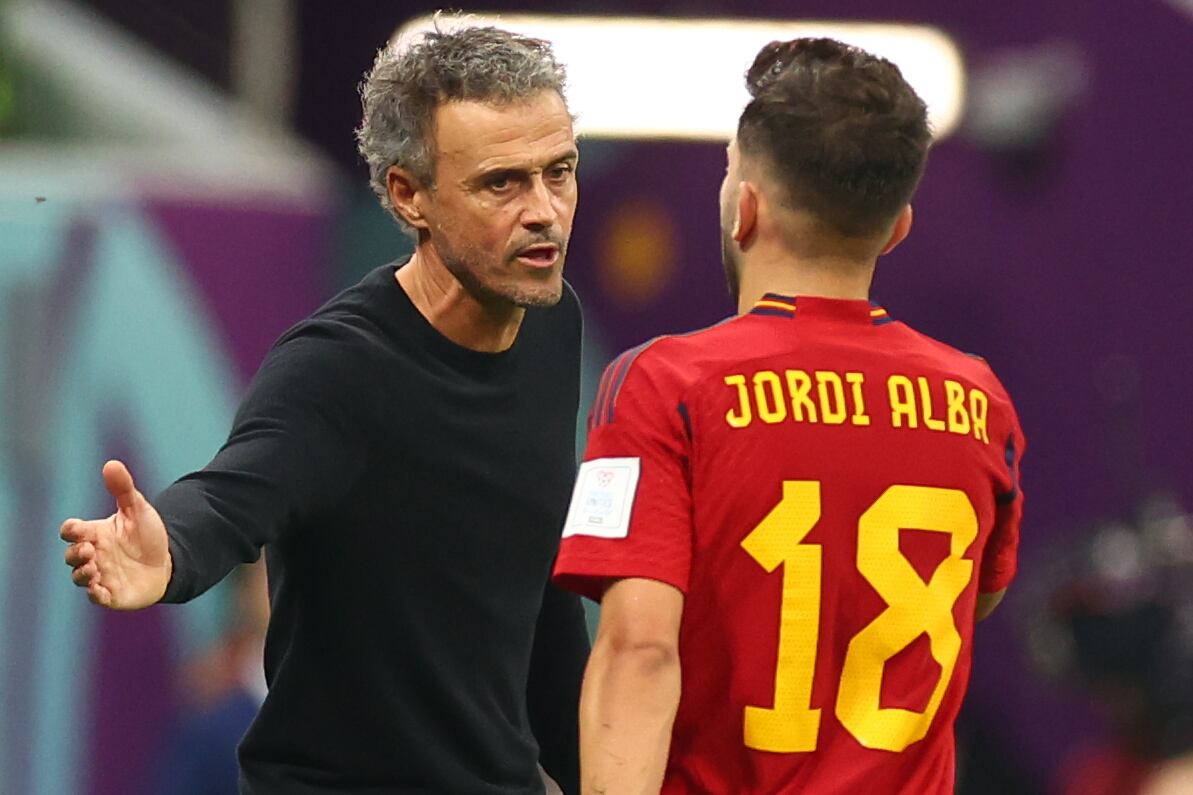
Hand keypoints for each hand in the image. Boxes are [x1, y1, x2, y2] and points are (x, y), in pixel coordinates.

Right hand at [60, 460, 171, 609]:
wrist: (168, 562)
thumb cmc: (147, 534)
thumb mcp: (137, 509)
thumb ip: (123, 489)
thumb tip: (111, 463)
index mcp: (95, 533)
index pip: (71, 531)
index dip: (70, 530)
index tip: (78, 529)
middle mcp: (93, 555)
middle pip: (71, 555)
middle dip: (75, 553)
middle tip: (91, 549)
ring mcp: (100, 576)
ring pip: (79, 577)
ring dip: (82, 573)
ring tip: (93, 567)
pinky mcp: (111, 594)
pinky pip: (96, 597)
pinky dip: (94, 594)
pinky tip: (100, 589)